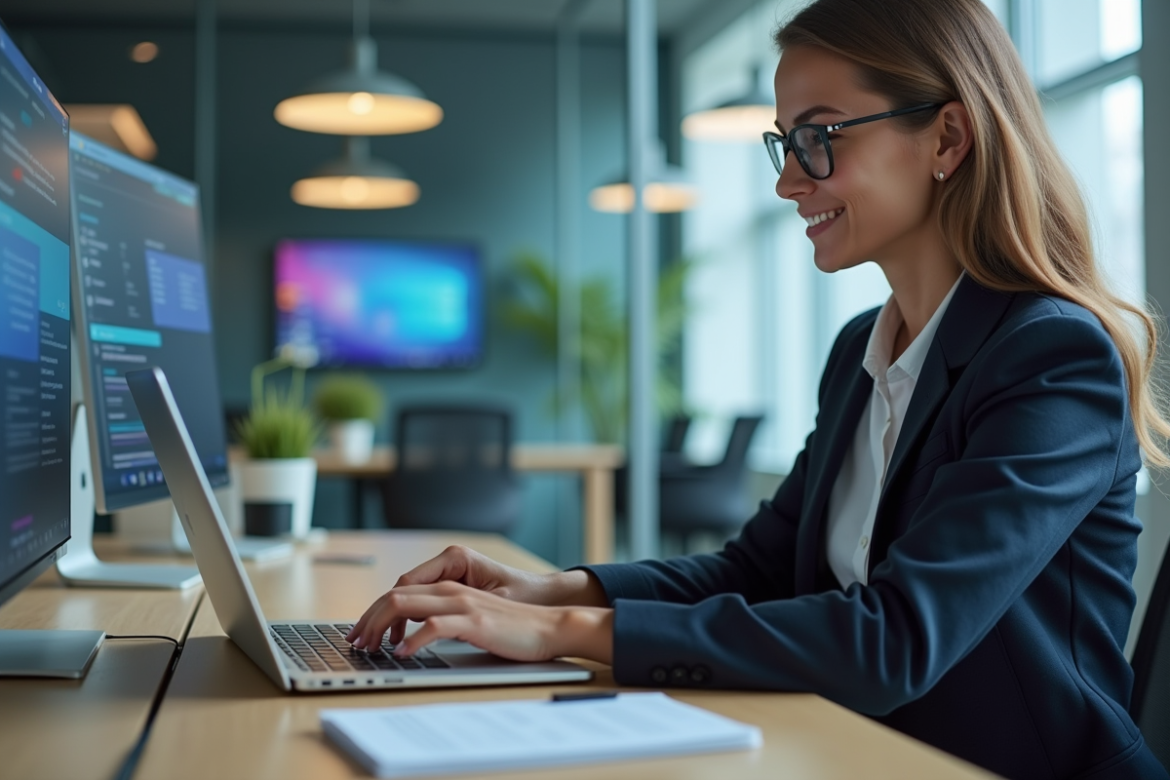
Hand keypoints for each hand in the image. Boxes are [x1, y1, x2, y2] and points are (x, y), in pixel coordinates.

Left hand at [359, 545, 606, 643]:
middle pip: (394, 595)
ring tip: (370, 648)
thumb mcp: (472, 620)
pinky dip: (413, 639)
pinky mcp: (474, 622)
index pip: (399, 592)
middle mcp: (452, 591)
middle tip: (355, 642)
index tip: (361, 633)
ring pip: (406, 605)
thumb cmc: (513, 628)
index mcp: (450, 588)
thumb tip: (413, 636)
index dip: (373, 611)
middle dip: (367, 619)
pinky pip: (434, 626)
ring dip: (380, 627)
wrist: (549, 627)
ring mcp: (463, 604)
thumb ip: (446, 620)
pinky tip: (403, 653)